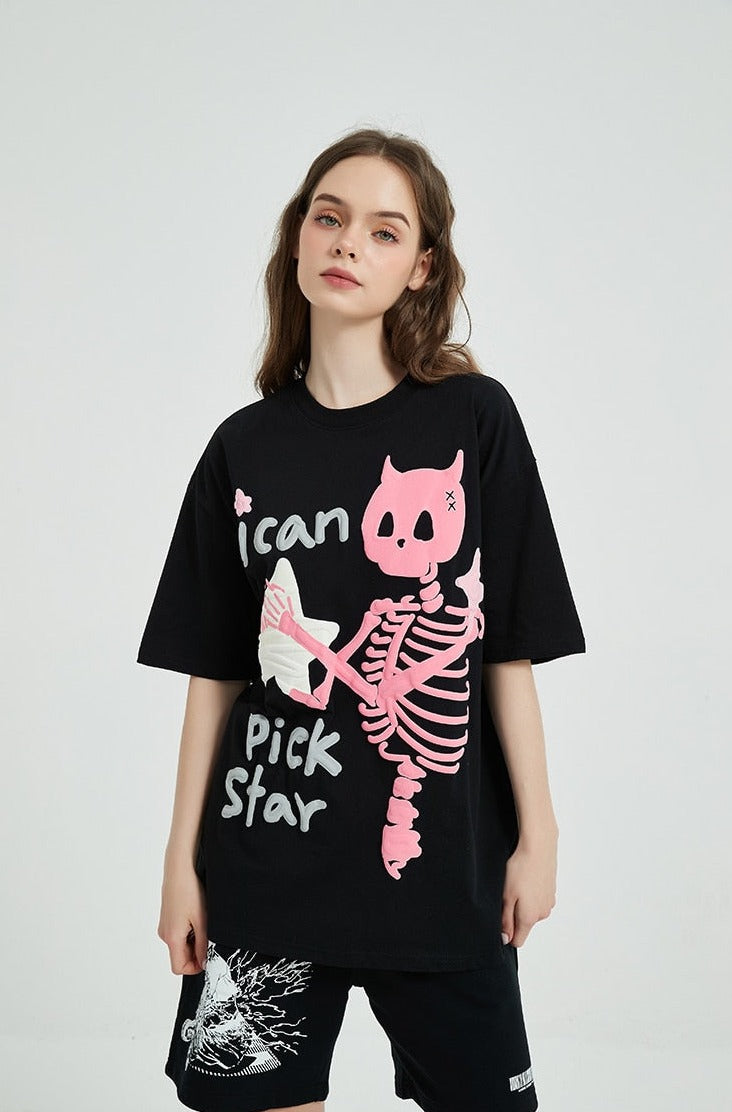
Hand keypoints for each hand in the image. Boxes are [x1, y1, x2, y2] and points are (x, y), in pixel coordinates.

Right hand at [158, 860, 207, 974]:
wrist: (179, 866)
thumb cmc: (190, 890)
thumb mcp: (202, 920)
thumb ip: (204, 945)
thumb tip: (205, 963)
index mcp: (172, 937)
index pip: (179, 967)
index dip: (196, 966)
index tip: (210, 955)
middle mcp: (165, 933)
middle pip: (181, 955)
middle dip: (197, 950)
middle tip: (210, 933)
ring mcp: (165, 924)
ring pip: (181, 943)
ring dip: (194, 938)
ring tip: (204, 919)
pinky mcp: (168, 916)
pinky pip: (179, 931)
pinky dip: (190, 928)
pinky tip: (198, 912)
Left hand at [501, 828, 557, 947]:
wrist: (538, 847)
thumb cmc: (520, 869)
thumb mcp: (506, 896)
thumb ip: (506, 920)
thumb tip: (505, 939)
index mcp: (530, 918)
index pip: (518, 940)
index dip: (507, 933)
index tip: (501, 917)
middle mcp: (542, 914)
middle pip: (524, 925)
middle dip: (514, 914)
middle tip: (508, 894)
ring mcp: (549, 903)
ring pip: (531, 911)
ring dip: (524, 903)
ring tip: (518, 884)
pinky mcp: (552, 892)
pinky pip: (538, 900)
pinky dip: (532, 893)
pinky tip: (527, 879)